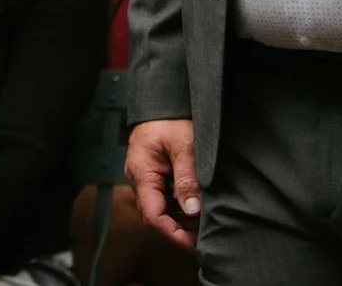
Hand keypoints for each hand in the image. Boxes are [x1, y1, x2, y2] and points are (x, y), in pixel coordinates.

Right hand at [125, 118, 201, 250]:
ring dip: (179, 219)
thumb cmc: (171, 118)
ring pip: (159, 207)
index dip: (172, 233)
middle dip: (177, 230)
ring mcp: (144, 175)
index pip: (152, 214)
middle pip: (154, 215)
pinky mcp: (153, 172)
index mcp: (142, 173)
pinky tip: (194, 207)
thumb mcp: (185, 146)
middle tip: (203, 239)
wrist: (162, 97)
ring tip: (202, 225)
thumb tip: (192, 211)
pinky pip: (162, 196)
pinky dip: (178, 206)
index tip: (194, 244)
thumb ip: (187, 179)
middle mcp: (139, 178)